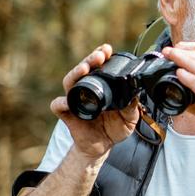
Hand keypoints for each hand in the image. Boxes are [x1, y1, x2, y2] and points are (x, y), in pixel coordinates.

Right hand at [51, 44, 139, 159]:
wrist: (103, 146)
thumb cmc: (115, 129)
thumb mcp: (130, 119)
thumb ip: (132, 107)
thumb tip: (135, 94)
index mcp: (101, 87)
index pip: (98, 67)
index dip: (101, 56)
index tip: (107, 49)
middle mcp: (86, 90)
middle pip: (82, 69)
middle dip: (90, 59)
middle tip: (100, 55)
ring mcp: (75, 101)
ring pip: (69, 82)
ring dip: (76, 73)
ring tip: (85, 68)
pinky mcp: (68, 114)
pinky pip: (58, 106)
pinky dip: (61, 102)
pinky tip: (68, 100)